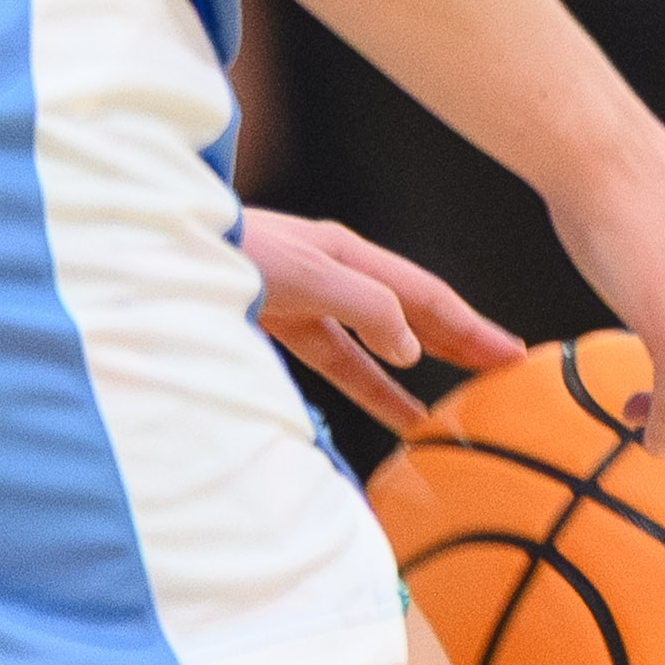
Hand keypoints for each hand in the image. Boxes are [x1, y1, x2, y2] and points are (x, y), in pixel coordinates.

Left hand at [242, 208, 528, 441]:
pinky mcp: (282, 326)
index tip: (511, 355)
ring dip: (425, 369)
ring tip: (464, 401)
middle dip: (462, 343)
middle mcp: (337, 275)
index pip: (425, 295)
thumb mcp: (305, 275)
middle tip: (508, 374)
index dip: (470, 327)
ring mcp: (310, 301)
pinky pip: (342, 362)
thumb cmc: (225, 253)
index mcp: (348, 254)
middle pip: (414, 313)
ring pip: (382, 343)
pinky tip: (398, 412)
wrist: (152, 253)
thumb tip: (410, 349)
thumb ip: (364, 308)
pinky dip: (375, 386)